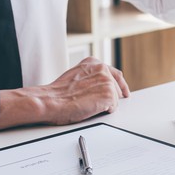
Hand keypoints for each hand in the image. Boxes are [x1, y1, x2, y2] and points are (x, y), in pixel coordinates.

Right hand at [0, 57, 129, 128]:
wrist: (50, 101)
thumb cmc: (58, 94)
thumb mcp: (75, 77)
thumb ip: (90, 77)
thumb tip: (98, 86)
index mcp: (93, 62)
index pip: (114, 73)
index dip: (120, 85)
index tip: (124, 92)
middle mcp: (102, 68)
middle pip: (117, 87)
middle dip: (111, 97)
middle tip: (99, 104)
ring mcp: (107, 81)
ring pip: (115, 98)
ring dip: (105, 105)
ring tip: (88, 106)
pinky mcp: (109, 94)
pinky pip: (113, 108)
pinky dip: (104, 111)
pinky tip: (91, 109)